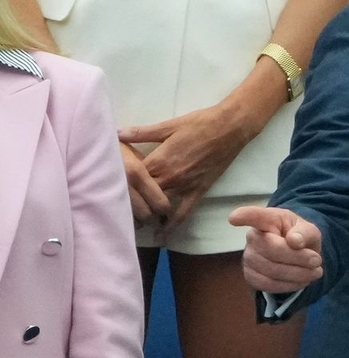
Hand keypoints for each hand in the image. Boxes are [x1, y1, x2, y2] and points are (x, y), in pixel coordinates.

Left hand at [119, 100, 263, 225]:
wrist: (230, 129)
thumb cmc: (198, 124)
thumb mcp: (167, 126)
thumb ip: (140, 132)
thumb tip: (116, 132)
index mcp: (159, 160)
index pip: (131, 178)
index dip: (119, 182)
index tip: (109, 185)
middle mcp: (170, 178)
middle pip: (143, 196)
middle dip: (130, 202)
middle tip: (116, 207)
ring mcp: (185, 187)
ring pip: (160, 207)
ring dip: (146, 214)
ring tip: (132, 221)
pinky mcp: (199, 191)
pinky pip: (184, 212)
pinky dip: (173, 224)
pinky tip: (162, 233)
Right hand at [229, 207, 323, 291]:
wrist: (298, 255)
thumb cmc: (300, 237)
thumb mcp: (310, 230)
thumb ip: (305, 232)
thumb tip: (294, 240)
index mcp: (268, 219)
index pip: (254, 216)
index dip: (244, 216)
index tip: (234, 218)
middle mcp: (253, 237)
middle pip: (273, 251)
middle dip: (299, 258)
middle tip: (317, 261)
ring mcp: (249, 257)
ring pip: (272, 271)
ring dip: (299, 274)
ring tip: (315, 272)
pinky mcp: (251, 276)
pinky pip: (269, 285)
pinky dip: (289, 285)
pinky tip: (302, 280)